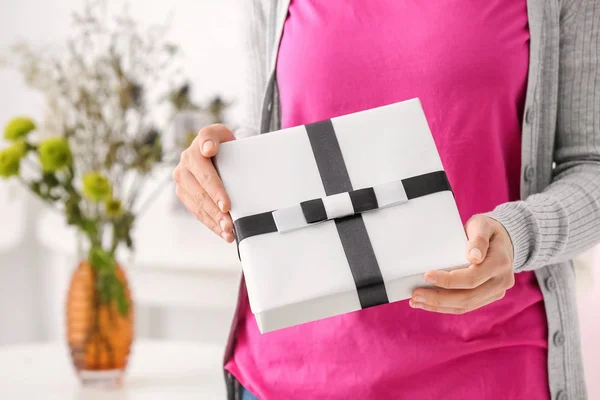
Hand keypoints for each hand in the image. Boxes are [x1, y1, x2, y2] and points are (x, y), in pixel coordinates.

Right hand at [172, 124, 235, 242]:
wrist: (216, 150)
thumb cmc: (222, 143)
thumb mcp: (220, 134)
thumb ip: (213, 137)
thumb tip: (207, 148)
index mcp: (193, 152)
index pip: (205, 175)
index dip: (216, 191)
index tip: (226, 205)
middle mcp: (184, 168)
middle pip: (201, 194)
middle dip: (216, 211)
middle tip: (230, 224)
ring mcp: (182, 183)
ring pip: (198, 206)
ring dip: (214, 221)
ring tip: (228, 232)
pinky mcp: (185, 195)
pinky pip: (198, 213)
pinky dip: (211, 224)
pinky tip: (223, 233)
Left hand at [409, 215, 514, 313]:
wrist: (504, 240)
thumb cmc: (488, 230)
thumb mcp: (483, 225)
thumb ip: (478, 239)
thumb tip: (474, 257)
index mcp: (500, 263)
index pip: (472, 278)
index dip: (448, 280)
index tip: (427, 276)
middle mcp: (501, 281)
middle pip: (468, 297)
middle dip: (439, 298)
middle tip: (415, 295)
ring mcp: (496, 292)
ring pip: (466, 306)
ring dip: (439, 306)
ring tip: (417, 301)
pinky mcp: (488, 297)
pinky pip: (466, 306)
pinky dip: (446, 306)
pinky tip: (428, 304)